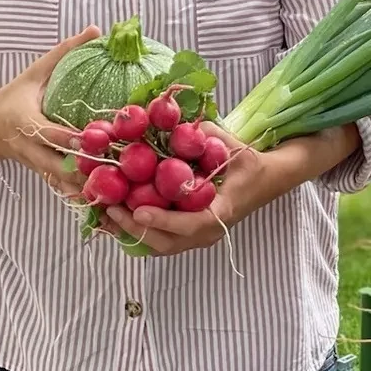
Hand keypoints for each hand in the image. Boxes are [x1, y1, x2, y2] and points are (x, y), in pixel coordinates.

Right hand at [0, 27, 100, 195]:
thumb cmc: (15, 97)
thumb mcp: (35, 73)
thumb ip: (64, 53)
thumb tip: (96, 30)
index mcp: (26, 122)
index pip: (51, 134)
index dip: (73, 140)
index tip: (97, 141)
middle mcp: (29, 149)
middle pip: (57, 168)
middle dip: (83, 173)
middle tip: (115, 173)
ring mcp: (35, 166)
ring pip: (60, 184)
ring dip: (84, 189)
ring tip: (115, 192)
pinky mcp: (42, 176)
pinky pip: (61, 188)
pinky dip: (79, 194)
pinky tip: (103, 199)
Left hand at [103, 125, 273, 254]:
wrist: (264, 181)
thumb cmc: (248, 165)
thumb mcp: (233, 146)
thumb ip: (207, 136)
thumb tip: (175, 124)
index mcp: (221, 211)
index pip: (191, 224)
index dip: (164, 220)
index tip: (139, 210)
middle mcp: (209, 231)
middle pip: (168, 243)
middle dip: (136, 229)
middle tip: (111, 209)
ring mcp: (199, 237)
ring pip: (161, 246)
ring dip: (132, 232)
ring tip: (107, 215)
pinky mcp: (190, 235)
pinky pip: (161, 240)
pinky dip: (139, 231)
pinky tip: (119, 217)